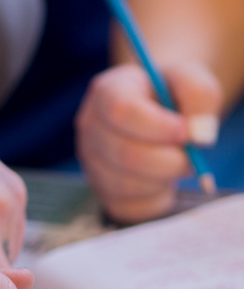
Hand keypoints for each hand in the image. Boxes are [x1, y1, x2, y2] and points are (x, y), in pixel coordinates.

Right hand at [76, 63, 222, 222]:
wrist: (160, 109)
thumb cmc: (173, 93)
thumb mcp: (191, 79)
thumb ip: (200, 96)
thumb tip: (198, 136)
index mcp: (108, 91)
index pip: (121, 111)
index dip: (157, 126)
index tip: (186, 132)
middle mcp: (90, 127)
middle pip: (124, 154)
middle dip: (169, 161)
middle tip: (192, 156)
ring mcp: (91, 161)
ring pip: (125, 185)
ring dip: (164, 180)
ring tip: (177, 164)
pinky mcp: (102, 189)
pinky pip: (128, 207)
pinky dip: (155, 199)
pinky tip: (164, 181)